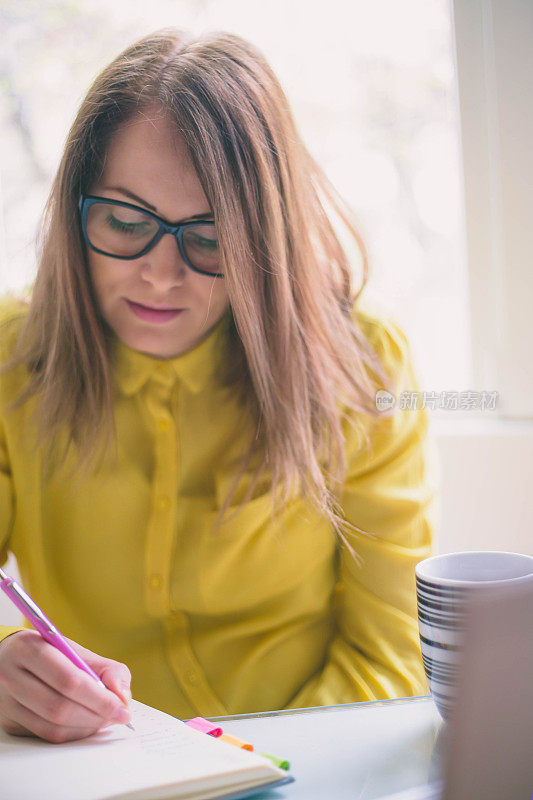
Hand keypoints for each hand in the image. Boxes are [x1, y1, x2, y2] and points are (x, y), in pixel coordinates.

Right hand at [0, 630, 131, 742]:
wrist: (12, 658)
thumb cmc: (51, 653)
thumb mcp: (79, 651)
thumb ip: (108, 669)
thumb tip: (123, 697)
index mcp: (30, 647)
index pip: (69, 679)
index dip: (99, 698)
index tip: (122, 707)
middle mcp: (12, 675)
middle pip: (59, 707)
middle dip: (95, 715)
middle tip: (116, 715)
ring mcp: (7, 702)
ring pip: (52, 726)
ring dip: (86, 727)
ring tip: (104, 719)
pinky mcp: (9, 722)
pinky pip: (46, 735)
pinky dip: (72, 733)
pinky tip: (86, 724)